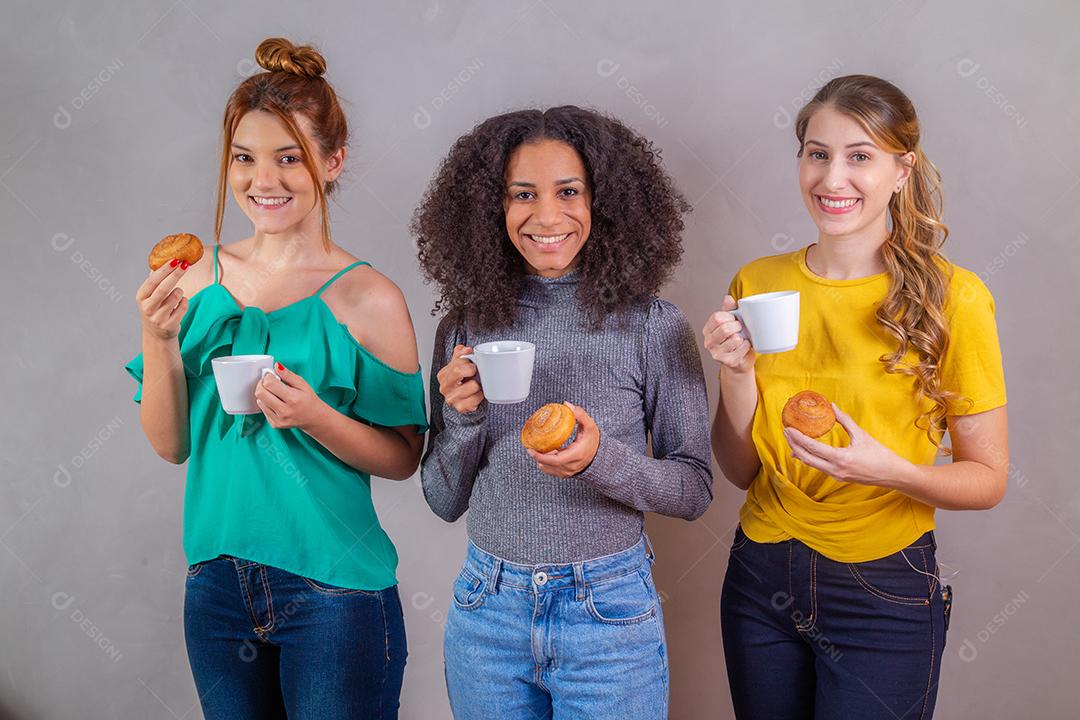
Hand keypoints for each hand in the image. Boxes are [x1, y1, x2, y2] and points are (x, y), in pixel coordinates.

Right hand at [136, 258, 189, 339]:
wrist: (157, 333)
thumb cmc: (156, 308)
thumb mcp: (150, 295)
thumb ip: (156, 280)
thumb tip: (165, 260)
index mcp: (141, 297)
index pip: (153, 280)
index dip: (165, 270)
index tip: (175, 260)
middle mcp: (147, 307)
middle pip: (164, 288)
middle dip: (176, 274)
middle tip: (185, 264)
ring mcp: (158, 317)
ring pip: (176, 296)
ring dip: (180, 292)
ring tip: (177, 295)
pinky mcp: (169, 325)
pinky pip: (183, 306)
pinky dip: (185, 302)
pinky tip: (179, 305)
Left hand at [254, 362, 332, 431]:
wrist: (314, 418)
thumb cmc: (309, 400)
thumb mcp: (302, 384)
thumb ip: (288, 374)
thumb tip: (276, 366)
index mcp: (293, 399)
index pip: (270, 384)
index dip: (268, 376)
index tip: (271, 375)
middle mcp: (285, 411)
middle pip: (261, 393)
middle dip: (262, 384)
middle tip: (269, 381)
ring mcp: (279, 419)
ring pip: (259, 401)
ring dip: (264, 393)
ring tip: (273, 392)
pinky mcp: (275, 424)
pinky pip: (263, 410)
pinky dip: (266, 403)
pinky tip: (274, 401)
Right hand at [437, 345, 484, 413]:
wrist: (464, 399)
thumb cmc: (462, 381)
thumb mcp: (459, 364)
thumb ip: (461, 353)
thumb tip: (466, 349)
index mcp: (443, 375)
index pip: (456, 362)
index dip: (468, 362)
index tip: (472, 364)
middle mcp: (444, 387)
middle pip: (458, 371)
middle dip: (472, 370)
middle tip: (476, 373)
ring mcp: (451, 398)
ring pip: (472, 385)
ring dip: (479, 384)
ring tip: (477, 385)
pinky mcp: (460, 408)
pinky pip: (475, 399)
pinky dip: (480, 396)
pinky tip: (477, 394)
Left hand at [526, 402, 600, 477]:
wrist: (599, 456)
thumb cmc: (593, 441)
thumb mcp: (590, 427)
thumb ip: (580, 415)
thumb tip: (568, 405)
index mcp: (575, 455)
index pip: (555, 460)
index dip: (541, 456)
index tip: (531, 450)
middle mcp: (570, 467)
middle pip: (548, 465)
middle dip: (537, 456)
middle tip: (531, 447)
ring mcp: (567, 472)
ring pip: (547, 468)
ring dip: (541, 459)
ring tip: (540, 448)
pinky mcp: (565, 473)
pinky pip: (550, 470)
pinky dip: (545, 463)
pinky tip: (546, 453)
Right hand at [703, 295, 755, 373]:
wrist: (739, 362)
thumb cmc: (735, 340)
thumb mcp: (731, 322)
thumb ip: (729, 309)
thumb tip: (727, 298)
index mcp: (708, 330)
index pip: (717, 317)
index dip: (730, 317)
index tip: (734, 319)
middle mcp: (709, 342)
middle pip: (725, 328)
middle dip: (737, 326)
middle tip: (741, 328)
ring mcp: (716, 353)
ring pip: (734, 339)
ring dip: (743, 337)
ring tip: (742, 339)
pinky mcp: (727, 361)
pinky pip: (742, 348)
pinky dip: (747, 346)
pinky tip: (744, 347)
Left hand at [783, 403, 915, 487]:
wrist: (893, 475)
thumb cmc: (880, 454)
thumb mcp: (862, 435)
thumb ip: (845, 421)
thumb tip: (832, 407)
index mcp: (841, 458)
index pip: (812, 448)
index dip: (798, 438)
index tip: (788, 428)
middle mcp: (835, 469)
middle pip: (806, 458)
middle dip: (794, 445)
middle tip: (786, 432)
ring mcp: (836, 476)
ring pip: (811, 464)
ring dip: (800, 452)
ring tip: (792, 440)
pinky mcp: (838, 478)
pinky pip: (818, 468)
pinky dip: (809, 459)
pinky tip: (803, 452)